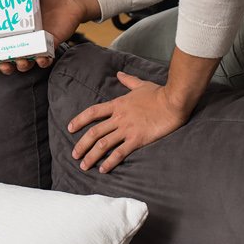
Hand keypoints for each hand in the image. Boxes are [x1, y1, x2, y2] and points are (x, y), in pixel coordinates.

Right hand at [0, 0, 96, 74]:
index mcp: (15, 24)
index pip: (0, 40)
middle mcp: (24, 36)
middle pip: (10, 55)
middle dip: (5, 63)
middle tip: (4, 62)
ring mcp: (37, 42)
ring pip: (26, 61)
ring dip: (22, 65)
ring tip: (22, 62)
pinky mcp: (50, 45)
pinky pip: (45, 58)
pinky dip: (42, 61)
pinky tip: (41, 59)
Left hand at [67, 71, 193, 171]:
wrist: (173, 102)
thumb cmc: (159, 93)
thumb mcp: (140, 85)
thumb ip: (128, 81)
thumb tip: (119, 74)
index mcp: (117, 104)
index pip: (93, 112)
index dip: (79, 120)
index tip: (70, 128)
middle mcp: (119, 118)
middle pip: (94, 132)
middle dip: (82, 145)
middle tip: (74, 155)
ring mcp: (127, 129)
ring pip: (103, 144)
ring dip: (91, 156)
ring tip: (84, 165)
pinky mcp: (137, 139)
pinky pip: (120, 153)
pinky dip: (109, 162)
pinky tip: (102, 169)